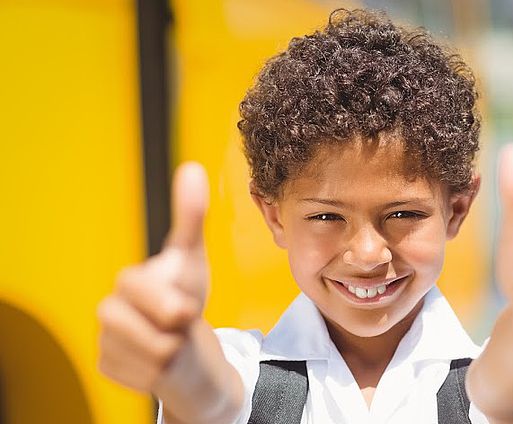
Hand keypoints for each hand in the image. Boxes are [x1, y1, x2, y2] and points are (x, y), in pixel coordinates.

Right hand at [97, 162, 209, 390]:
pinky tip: (160, 360)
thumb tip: (192, 168)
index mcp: (127, 282)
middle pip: (149, 332)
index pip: (143, 292)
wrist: (185, 343)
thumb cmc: (187, 296)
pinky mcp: (108, 369)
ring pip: (153, 359)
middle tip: (181, 325)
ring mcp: (105, 341)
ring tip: (171, 340)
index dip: (168, 304)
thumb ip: (190, 216)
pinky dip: (164, 373)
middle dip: (175, 333)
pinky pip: (148, 378)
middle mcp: (108, 310)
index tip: (184, 310)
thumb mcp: (193, 258)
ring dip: (173, 354)